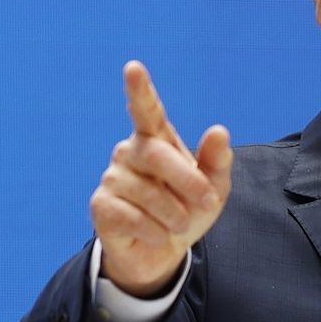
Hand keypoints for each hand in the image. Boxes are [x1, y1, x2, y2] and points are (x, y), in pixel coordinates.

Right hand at [90, 61, 231, 296]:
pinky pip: (133, 217)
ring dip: (176, 215)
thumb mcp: (214, 189)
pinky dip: (156, 232)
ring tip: (180, 224)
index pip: (146, 111)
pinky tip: (158, 235)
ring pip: (149, 193)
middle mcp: (130, 152)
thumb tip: (219, 130)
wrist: (162, 253)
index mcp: (157, 140)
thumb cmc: (188, 211)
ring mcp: (112, 178)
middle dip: (188, 181)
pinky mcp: (101, 206)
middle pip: (157, 155)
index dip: (140, 91)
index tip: (133, 68)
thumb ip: (217, 161)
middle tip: (208, 202)